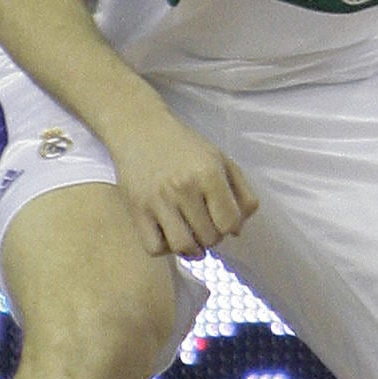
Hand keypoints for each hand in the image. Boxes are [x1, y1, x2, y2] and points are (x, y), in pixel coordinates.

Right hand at [112, 105, 258, 259]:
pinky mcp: (137, 210)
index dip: (231, 227)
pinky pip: (154, 248)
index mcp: (209, 173)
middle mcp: (184, 188)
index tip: (223, 221)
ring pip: (183, 247)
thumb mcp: (220, 159)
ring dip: (191, 248)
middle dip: (212, 236)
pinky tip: (167, 235)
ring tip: (190, 236)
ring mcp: (158, 201)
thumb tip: (238, 230)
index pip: (230, 223)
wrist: (140, 129)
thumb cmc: (184, 146)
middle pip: (209, 238)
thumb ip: (240, 192)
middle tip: (204, 224)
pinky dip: (164, 248)